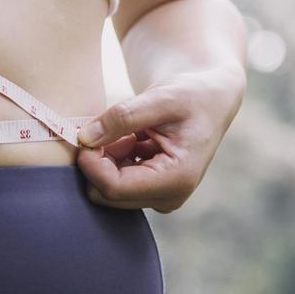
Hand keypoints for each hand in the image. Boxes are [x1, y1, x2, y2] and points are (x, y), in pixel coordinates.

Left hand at [76, 66, 244, 213]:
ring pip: (108, 191)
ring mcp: (160, 199)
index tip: (84, 136)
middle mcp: (169, 198)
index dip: (91, 164)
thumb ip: (121, 117)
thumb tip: (84, 138)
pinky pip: (116, 185)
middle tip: (102, 129)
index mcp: (177, 179)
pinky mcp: (152, 194)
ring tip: (126, 131)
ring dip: (106, 160)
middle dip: (97, 163)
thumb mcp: (160, 97)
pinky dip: (113, 161)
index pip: (114, 188)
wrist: (211, 100)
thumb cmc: (192, 94)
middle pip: (108, 195)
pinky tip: (129, 139)